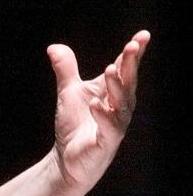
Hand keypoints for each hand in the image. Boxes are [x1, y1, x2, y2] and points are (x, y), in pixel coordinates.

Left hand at [47, 30, 149, 187]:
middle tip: (131, 47)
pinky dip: (103, 114)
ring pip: (121, 103)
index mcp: (114, 92)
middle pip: (128, 82)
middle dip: (130, 65)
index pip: (126, 69)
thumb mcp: (69, 92)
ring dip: (117, 86)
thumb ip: (66, 69)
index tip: (142, 35)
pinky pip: (109, 127)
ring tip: (109, 69)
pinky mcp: (106, 142)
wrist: (66, 159)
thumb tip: (53, 47)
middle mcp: (120, 106)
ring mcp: (115, 125)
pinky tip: (96, 104)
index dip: (134, 53)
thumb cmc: (74, 125)